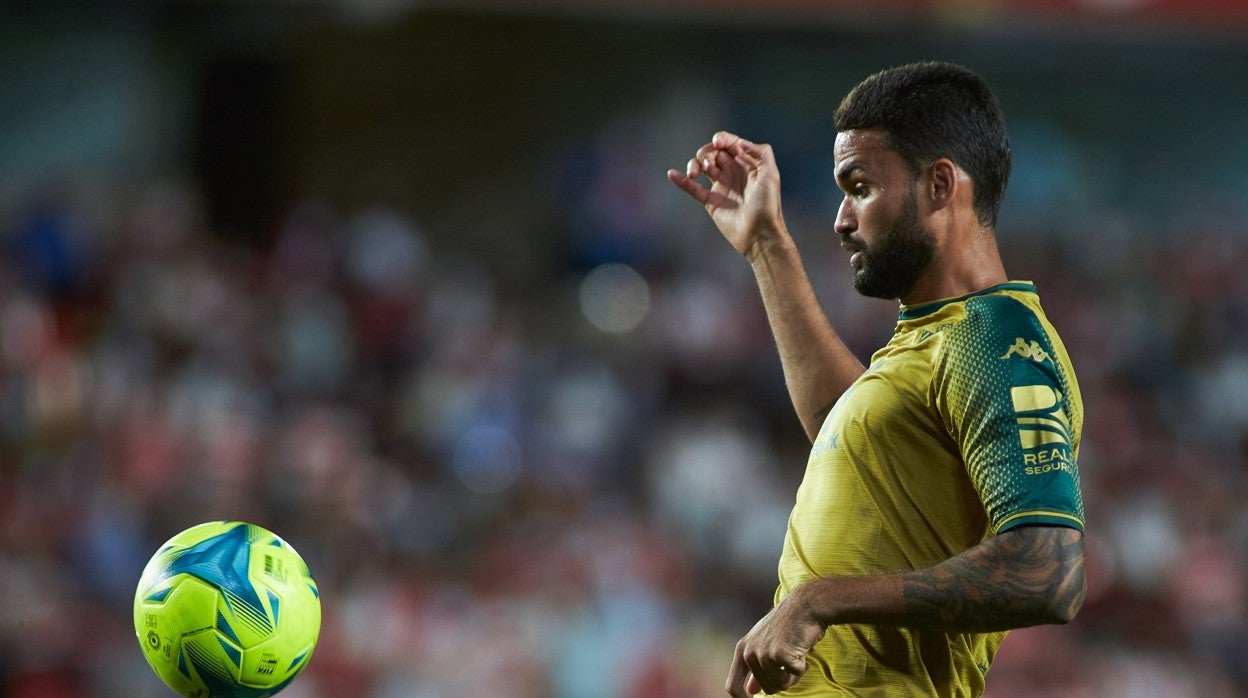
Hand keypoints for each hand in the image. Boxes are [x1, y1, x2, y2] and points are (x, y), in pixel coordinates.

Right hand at [666, 131, 786, 258]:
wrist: (760, 235)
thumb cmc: (768, 206)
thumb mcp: (771, 175)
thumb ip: (760, 153)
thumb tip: (739, 143)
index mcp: (748, 164)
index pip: (730, 144)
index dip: (721, 139)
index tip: (717, 143)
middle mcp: (733, 173)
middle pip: (713, 153)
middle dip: (707, 153)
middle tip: (709, 165)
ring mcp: (721, 187)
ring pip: (702, 167)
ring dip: (695, 164)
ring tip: (695, 173)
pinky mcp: (711, 202)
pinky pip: (693, 188)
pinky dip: (681, 181)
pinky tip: (671, 174)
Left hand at [724, 589, 826, 696]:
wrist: (806, 605)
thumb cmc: (788, 625)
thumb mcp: (767, 644)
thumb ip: (757, 666)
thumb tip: (750, 691)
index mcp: (742, 650)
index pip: (732, 686)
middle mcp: (749, 652)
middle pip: (766, 689)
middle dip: (783, 681)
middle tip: (790, 661)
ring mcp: (763, 653)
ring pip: (781, 685)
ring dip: (793, 674)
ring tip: (796, 653)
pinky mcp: (780, 654)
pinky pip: (794, 676)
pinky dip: (802, 667)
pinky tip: (802, 650)